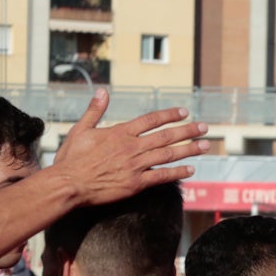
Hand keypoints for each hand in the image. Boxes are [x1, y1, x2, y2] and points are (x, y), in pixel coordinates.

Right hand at [50, 90, 209, 205]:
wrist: (70, 184)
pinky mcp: (136, 183)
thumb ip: (95, 110)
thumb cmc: (72, 159)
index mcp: (120, 132)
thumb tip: (102, 91)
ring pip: (168, 155)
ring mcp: (135, 165)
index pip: (151, 120)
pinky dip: (177, 172)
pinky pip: (162, 176)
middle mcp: (132, 147)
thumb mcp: (81, 129)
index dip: (169, 115)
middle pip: (166, 136)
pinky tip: (191, 170)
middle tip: (204, 128)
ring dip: (189, 149)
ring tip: (205, 146)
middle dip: (188, 131)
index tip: (184, 111)